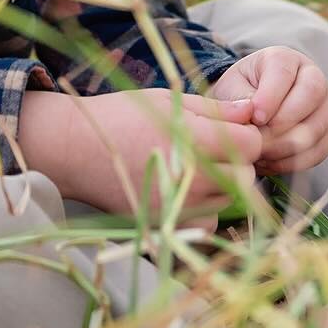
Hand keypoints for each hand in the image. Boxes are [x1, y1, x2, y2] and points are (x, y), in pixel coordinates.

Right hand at [19, 88, 261, 221]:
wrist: (74, 149)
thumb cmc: (121, 116)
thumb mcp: (167, 101)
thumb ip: (214, 110)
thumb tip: (253, 111)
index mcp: (194, 141)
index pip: (251, 145)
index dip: (245, 135)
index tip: (230, 130)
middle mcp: (190, 179)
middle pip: (246, 178)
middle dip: (239, 163)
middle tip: (216, 150)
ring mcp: (177, 207)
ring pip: (229, 202)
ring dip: (223, 186)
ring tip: (195, 167)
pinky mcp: (165, 225)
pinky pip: (206, 224)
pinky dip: (203, 210)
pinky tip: (183, 190)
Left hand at [209, 46, 327, 175]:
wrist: (248, 111)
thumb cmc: (238, 93)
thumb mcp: (232, 88)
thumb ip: (240, 99)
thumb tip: (255, 118)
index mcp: (284, 59)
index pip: (285, 72)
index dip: (271, 97)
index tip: (255, 117)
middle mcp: (313, 78)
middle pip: (312, 94)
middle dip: (283, 121)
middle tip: (258, 139)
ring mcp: (324, 107)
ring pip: (318, 126)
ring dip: (287, 145)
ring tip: (260, 153)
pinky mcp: (326, 134)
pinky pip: (318, 151)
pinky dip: (293, 161)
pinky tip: (269, 161)